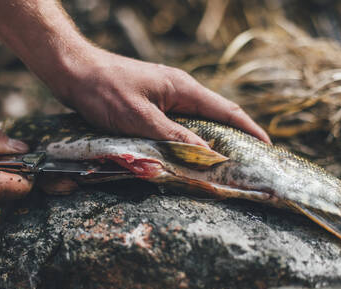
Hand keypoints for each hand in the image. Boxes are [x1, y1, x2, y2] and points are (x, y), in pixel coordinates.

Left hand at [53, 47, 270, 147]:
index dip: (249, 129)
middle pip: (214, 118)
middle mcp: (177, 92)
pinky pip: (174, 127)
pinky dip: (183, 143)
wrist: (73, 71)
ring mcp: (163, 99)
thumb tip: (207, 154)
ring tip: (219, 167)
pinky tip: (183, 157)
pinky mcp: (148, 106)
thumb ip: (173, 136)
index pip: (226, 111)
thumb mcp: (139, 117)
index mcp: (182, 89)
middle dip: (232, 140)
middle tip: (245, 165)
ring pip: (193, 125)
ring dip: (206, 144)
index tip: (267, 147)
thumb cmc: (104, 90)